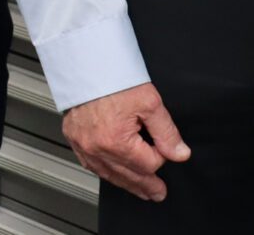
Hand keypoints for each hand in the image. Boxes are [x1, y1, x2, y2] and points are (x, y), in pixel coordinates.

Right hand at [63, 82, 190, 201]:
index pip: (148, 164)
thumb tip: (180, 153)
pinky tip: (114, 174)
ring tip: (142, 189)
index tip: (163, 147)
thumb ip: (167, 132)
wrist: (86, 61)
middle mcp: (96, 147)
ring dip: (127, 183)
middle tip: (158, 193)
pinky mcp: (73, 138)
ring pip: (108, 175)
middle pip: (128, 176)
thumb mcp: (150, 102)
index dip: (160, 157)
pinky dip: (105, 171)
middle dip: (147, 184)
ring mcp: (82, 144)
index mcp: (116, 141)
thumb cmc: (114, 77)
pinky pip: (90, 165)